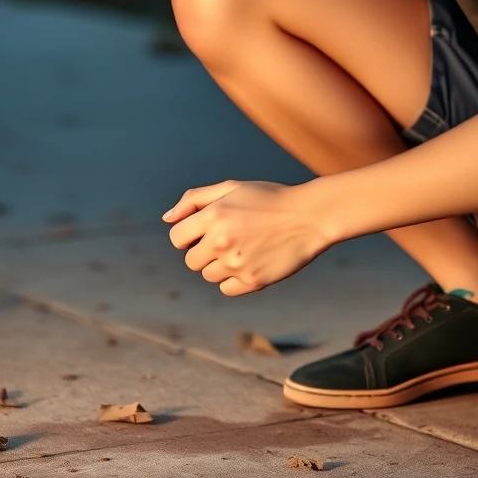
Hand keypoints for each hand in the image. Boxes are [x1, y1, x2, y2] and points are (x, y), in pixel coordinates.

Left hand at [162, 179, 330, 296]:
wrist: (309, 216)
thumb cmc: (269, 199)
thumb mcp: (232, 188)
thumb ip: (195, 199)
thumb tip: (167, 219)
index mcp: (213, 215)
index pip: (177, 238)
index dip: (189, 235)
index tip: (206, 231)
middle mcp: (221, 240)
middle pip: (191, 261)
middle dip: (205, 252)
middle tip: (231, 239)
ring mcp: (237, 263)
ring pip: (209, 275)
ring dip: (221, 265)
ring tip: (246, 248)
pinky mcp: (253, 281)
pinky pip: (227, 289)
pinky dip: (235, 280)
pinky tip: (252, 262)